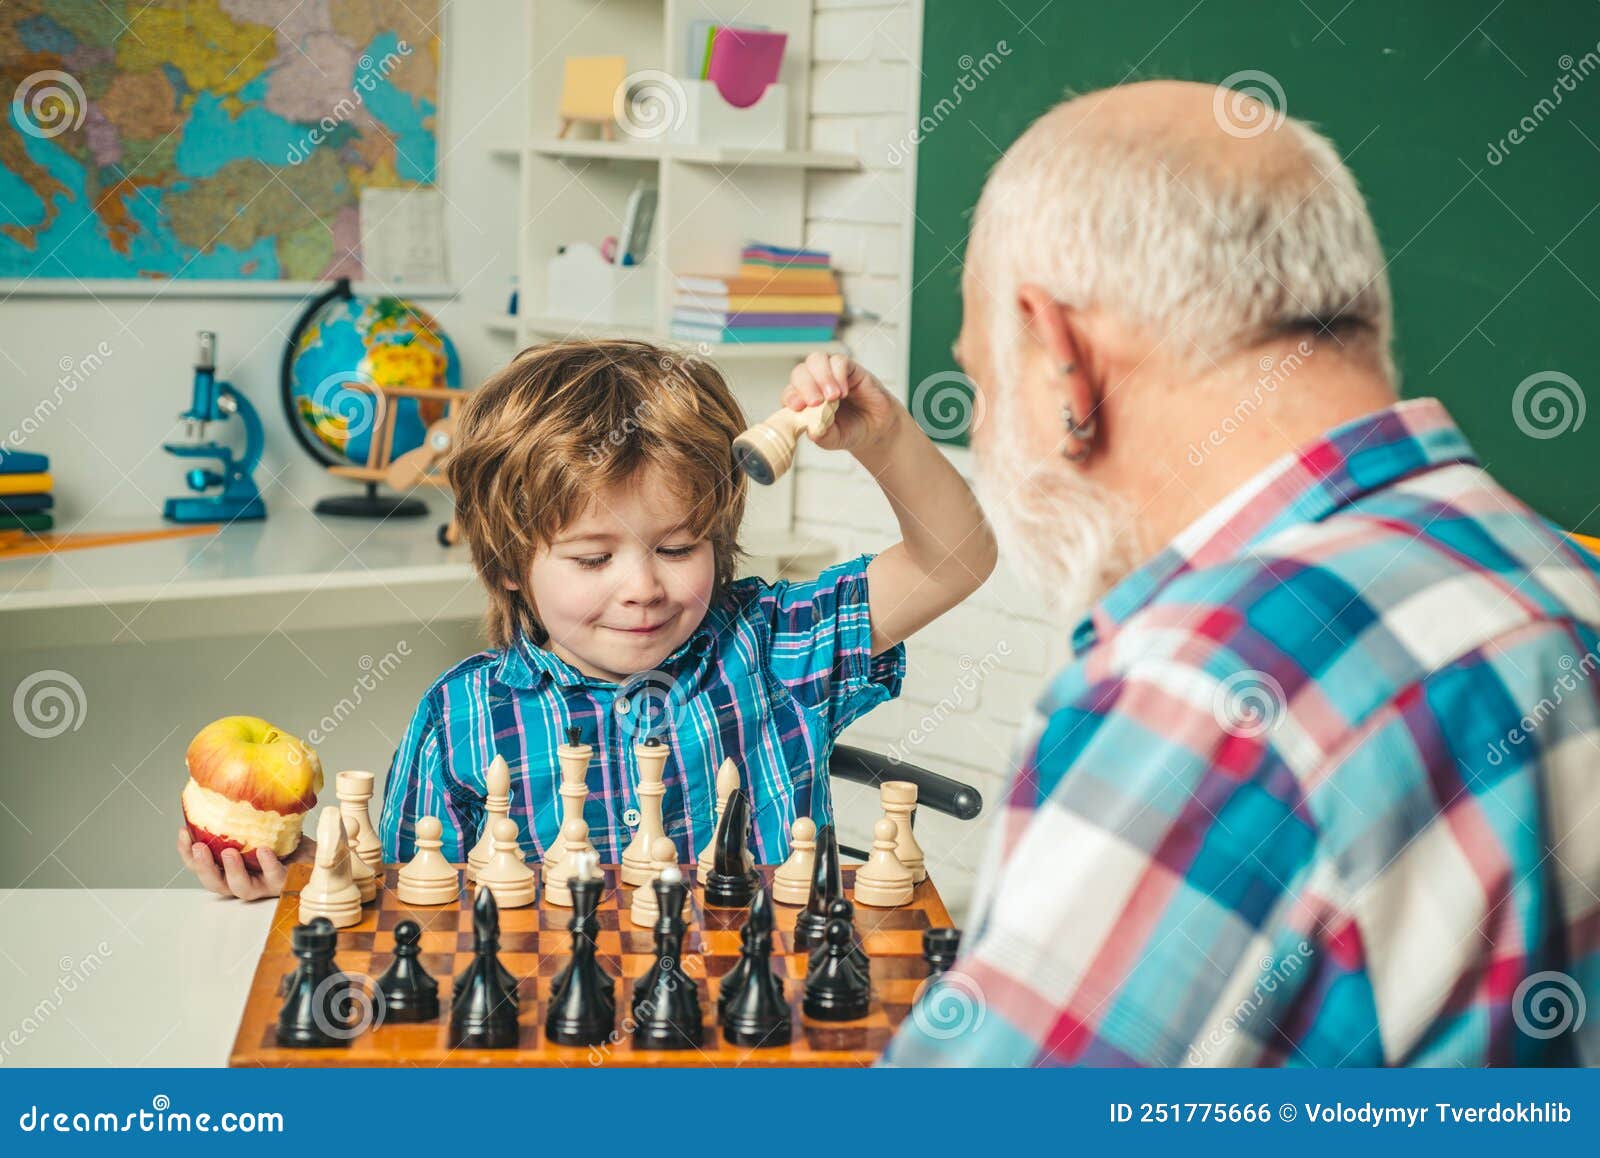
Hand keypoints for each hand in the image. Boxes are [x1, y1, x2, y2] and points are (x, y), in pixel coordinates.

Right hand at [176, 827, 312, 900]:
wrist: (317, 849)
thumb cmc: (283, 837)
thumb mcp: (257, 824)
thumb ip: (238, 814)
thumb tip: (219, 781)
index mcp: (230, 866)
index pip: (201, 865)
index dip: (188, 854)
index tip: (182, 833)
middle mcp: (243, 878)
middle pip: (216, 882)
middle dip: (204, 867)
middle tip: (199, 848)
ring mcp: (263, 883)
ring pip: (242, 887)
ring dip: (232, 871)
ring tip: (229, 852)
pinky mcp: (285, 882)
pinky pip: (274, 877)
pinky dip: (268, 865)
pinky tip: (264, 851)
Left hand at [783, 353, 902, 454]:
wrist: (877, 429)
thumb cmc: (851, 431)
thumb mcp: (834, 440)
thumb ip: (822, 435)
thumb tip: (812, 431)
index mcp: (804, 401)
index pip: (790, 392)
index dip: (791, 396)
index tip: (797, 406)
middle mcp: (815, 384)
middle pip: (800, 372)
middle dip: (805, 386)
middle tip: (816, 402)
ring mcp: (831, 374)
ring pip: (817, 360)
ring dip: (822, 377)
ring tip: (832, 397)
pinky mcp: (849, 369)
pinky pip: (839, 361)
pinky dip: (838, 374)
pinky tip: (844, 392)